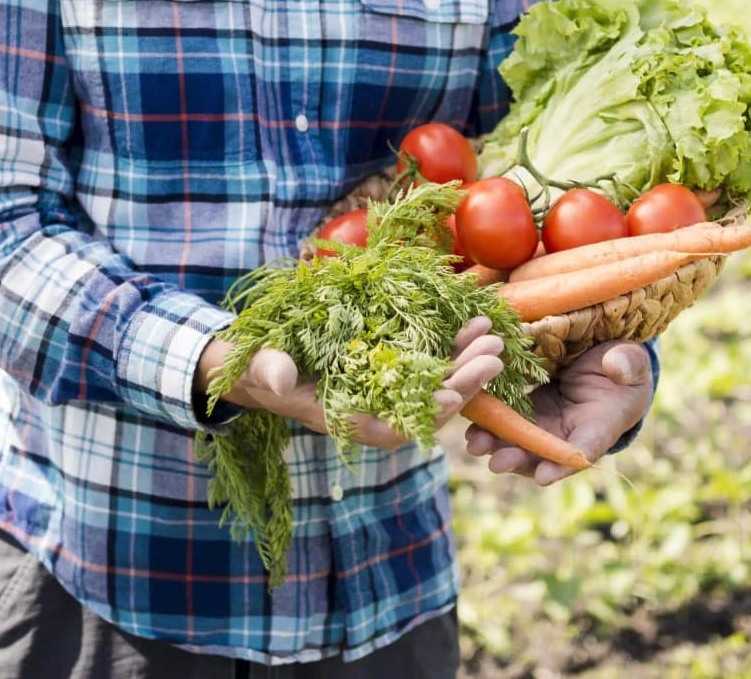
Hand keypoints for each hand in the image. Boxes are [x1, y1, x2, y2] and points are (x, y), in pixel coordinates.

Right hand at [194, 316, 503, 450]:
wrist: (259, 359)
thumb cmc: (257, 366)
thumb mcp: (259, 366)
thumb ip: (270, 372)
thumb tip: (278, 376)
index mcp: (346, 418)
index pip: (395, 427)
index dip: (426, 415)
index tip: (455, 398)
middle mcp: (374, 409)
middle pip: (428, 406)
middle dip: (462, 383)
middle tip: (492, 356)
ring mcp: (387, 389)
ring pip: (437, 384)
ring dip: (466, 362)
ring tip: (493, 335)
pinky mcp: (393, 367)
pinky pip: (432, 364)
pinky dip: (454, 347)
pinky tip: (475, 324)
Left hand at [464, 339, 652, 484]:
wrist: (606, 362)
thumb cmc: (626, 367)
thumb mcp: (633, 363)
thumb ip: (628, 366)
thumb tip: (616, 367)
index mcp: (601, 427)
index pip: (584, 450)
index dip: (563, 465)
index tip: (543, 476)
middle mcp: (569, 433)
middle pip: (541, 453)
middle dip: (518, 459)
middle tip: (497, 463)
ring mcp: (546, 423)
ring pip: (519, 440)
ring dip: (496, 444)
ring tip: (475, 444)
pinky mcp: (529, 407)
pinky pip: (508, 418)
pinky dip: (489, 422)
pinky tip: (470, 422)